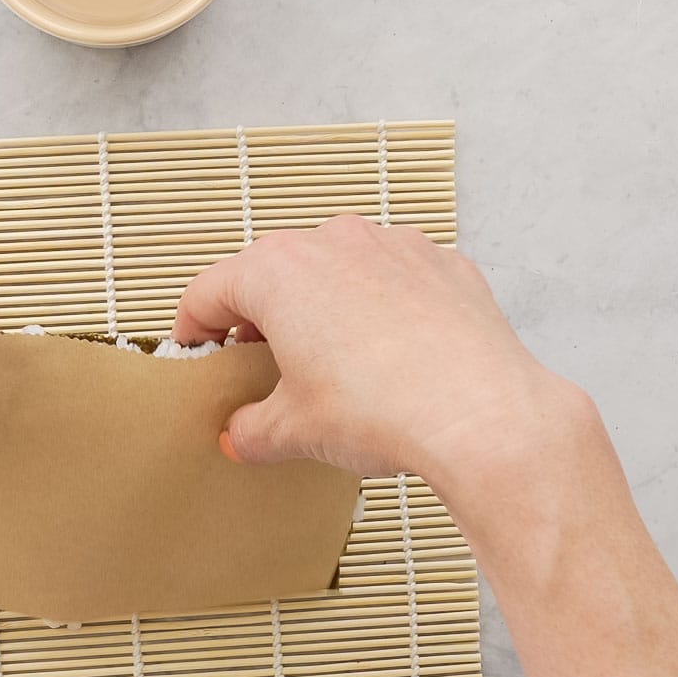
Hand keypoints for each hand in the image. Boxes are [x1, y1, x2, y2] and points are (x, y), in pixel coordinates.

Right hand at [171, 214, 572, 485]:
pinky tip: (391, 352)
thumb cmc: (383, 409)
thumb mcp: (294, 430)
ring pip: (334, 268)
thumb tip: (241, 435)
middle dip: (259, 317)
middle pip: (271, 273)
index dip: (194, 330)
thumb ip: (252, 429)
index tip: (199, 354)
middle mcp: (331, 241)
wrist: (483, 415)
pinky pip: (392, 276)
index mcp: (277, 272)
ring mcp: (391, 245)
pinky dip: (379, 305)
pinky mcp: (441, 262)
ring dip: (321, 305)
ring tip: (332, 360)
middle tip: (262, 365)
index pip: (208, 291)